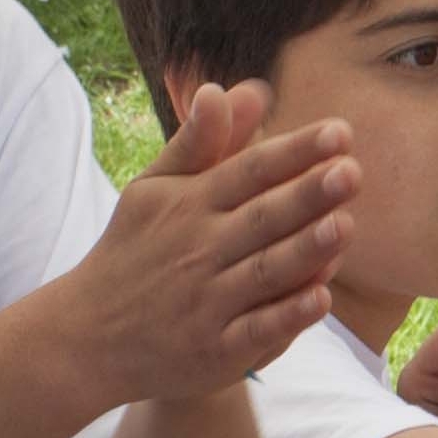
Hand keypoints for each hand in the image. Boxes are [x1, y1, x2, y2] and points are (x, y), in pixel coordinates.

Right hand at [11, 81, 355, 416]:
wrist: (86, 335)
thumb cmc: (134, 251)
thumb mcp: (154, 190)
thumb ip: (200, 143)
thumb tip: (231, 86)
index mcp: (188, 205)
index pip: (250, 171)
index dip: (295, 151)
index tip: (341, 131)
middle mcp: (199, 251)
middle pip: (262, 219)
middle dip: (306, 195)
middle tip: (352, 171)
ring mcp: (207, 303)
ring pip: (264, 273)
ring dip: (305, 251)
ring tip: (346, 225)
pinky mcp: (215, 351)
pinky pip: (256, 332)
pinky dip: (286, 317)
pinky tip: (322, 298)